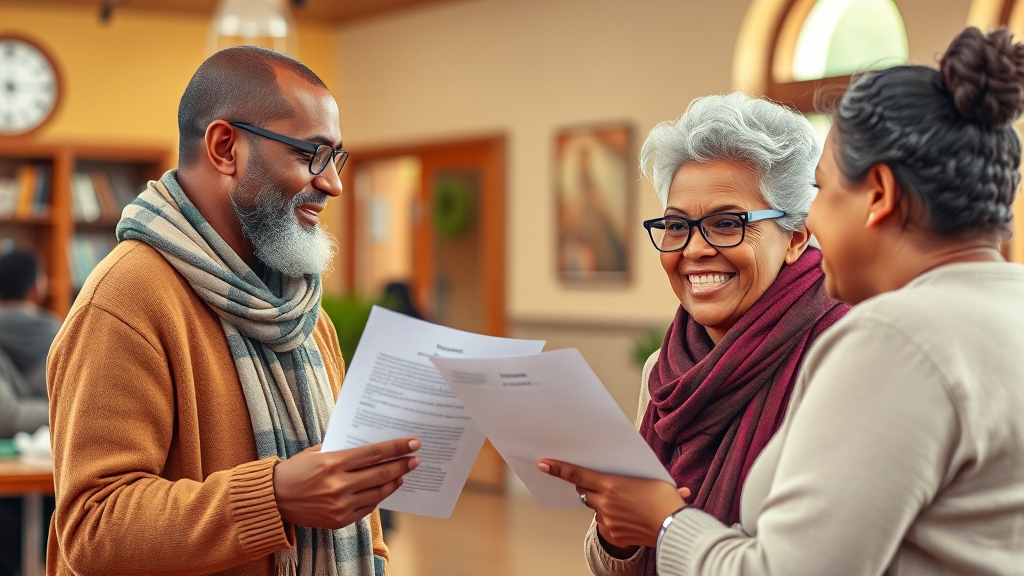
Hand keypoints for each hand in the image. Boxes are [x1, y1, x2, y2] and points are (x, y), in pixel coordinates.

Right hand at [274, 437, 420, 529]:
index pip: (374, 453)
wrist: (273, 499)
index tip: (414, 443)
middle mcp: (339, 484)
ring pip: (378, 492)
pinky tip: (385, 489)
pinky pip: (367, 508)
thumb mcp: (316, 452)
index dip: (397, 447)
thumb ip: (342, 449)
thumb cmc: (295, 470)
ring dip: (394, 482)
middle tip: (416, 459)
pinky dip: (379, 498)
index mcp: (333, 462)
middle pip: (380, 473)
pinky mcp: (339, 520)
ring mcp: (340, 505)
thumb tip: (371, 445)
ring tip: (403, 474)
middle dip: (402, 465)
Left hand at [538, 459, 688, 549]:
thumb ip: (637, 477)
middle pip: (584, 491)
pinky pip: (604, 523)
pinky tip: (627, 516)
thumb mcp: (652, 479)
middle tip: (600, 484)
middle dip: (588, 487)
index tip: (544, 465)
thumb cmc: (667, 500)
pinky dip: (611, 518)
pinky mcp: (612, 533)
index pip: (577, 475)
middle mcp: (605, 502)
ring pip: (595, 508)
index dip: (558, 469)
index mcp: (612, 484)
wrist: (674, 528)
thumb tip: (629, 464)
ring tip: (623, 503)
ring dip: (602, 504)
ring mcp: (607, 519)